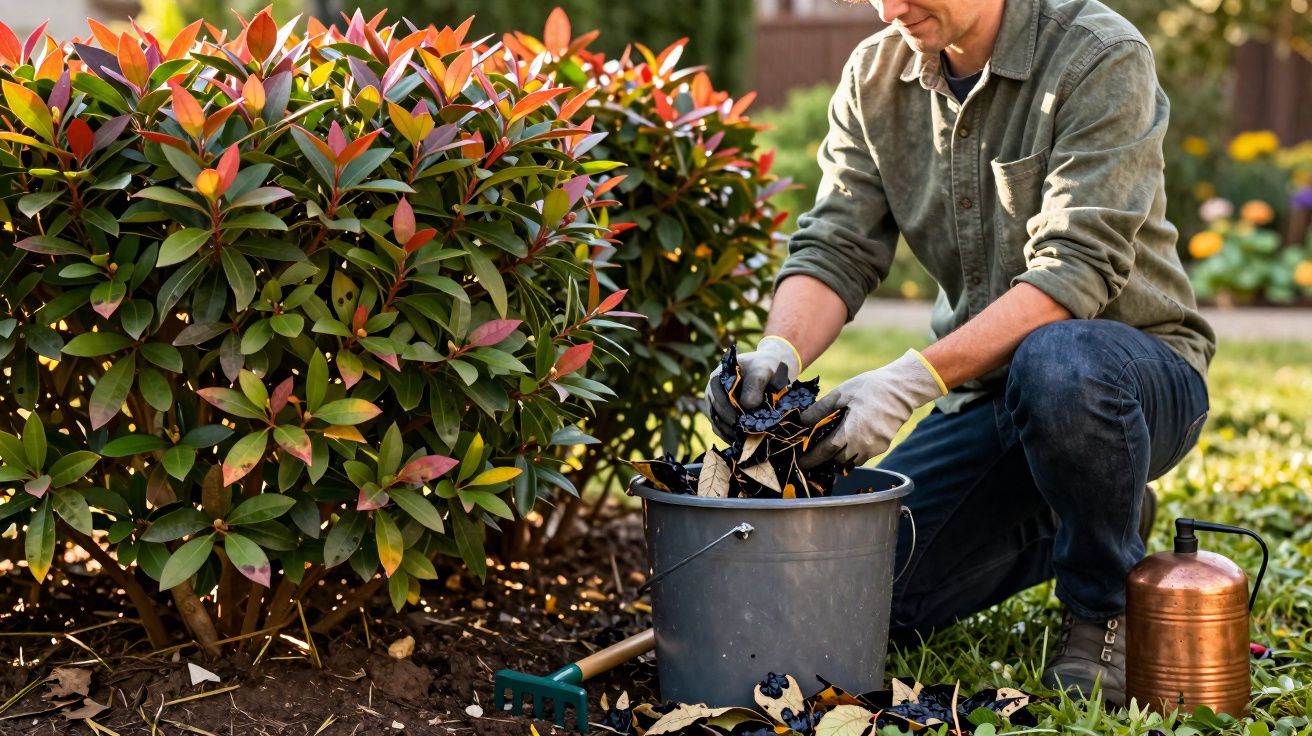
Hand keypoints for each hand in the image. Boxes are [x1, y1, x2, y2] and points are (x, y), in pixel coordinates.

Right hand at [704, 336, 801, 440]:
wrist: (773, 372)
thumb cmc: (767, 368)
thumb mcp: (763, 371)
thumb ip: (755, 384)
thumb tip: (748, 405)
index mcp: (719, 377)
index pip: (715, 394)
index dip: (724, 408)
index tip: (736, 420)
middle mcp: (714, 392)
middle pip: (714, 411)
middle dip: (728, 424)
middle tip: (742, 435)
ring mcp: (717, 405)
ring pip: (717, 423)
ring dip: (729, 433)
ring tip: (743, 441)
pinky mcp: (724, 417)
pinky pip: (722, 429)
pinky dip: (730, 437)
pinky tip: (742, 442)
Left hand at [798, 349, 945, 467]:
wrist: (903, 389)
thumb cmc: (871, 387)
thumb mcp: (842, 393)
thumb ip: (820, 409)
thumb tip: (802, 421)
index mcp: (851, 431)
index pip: (826, 452)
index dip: (811, 458)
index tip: (800, 462)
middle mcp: (864, 444)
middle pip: (837, 461)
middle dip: (824, 459)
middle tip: (813, 452)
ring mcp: (875, 447)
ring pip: (851, 461)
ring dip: (840, 457)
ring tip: (830, 447)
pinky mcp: (884, 446)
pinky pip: (864, 456)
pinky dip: (853, 452)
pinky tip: (848, 440)